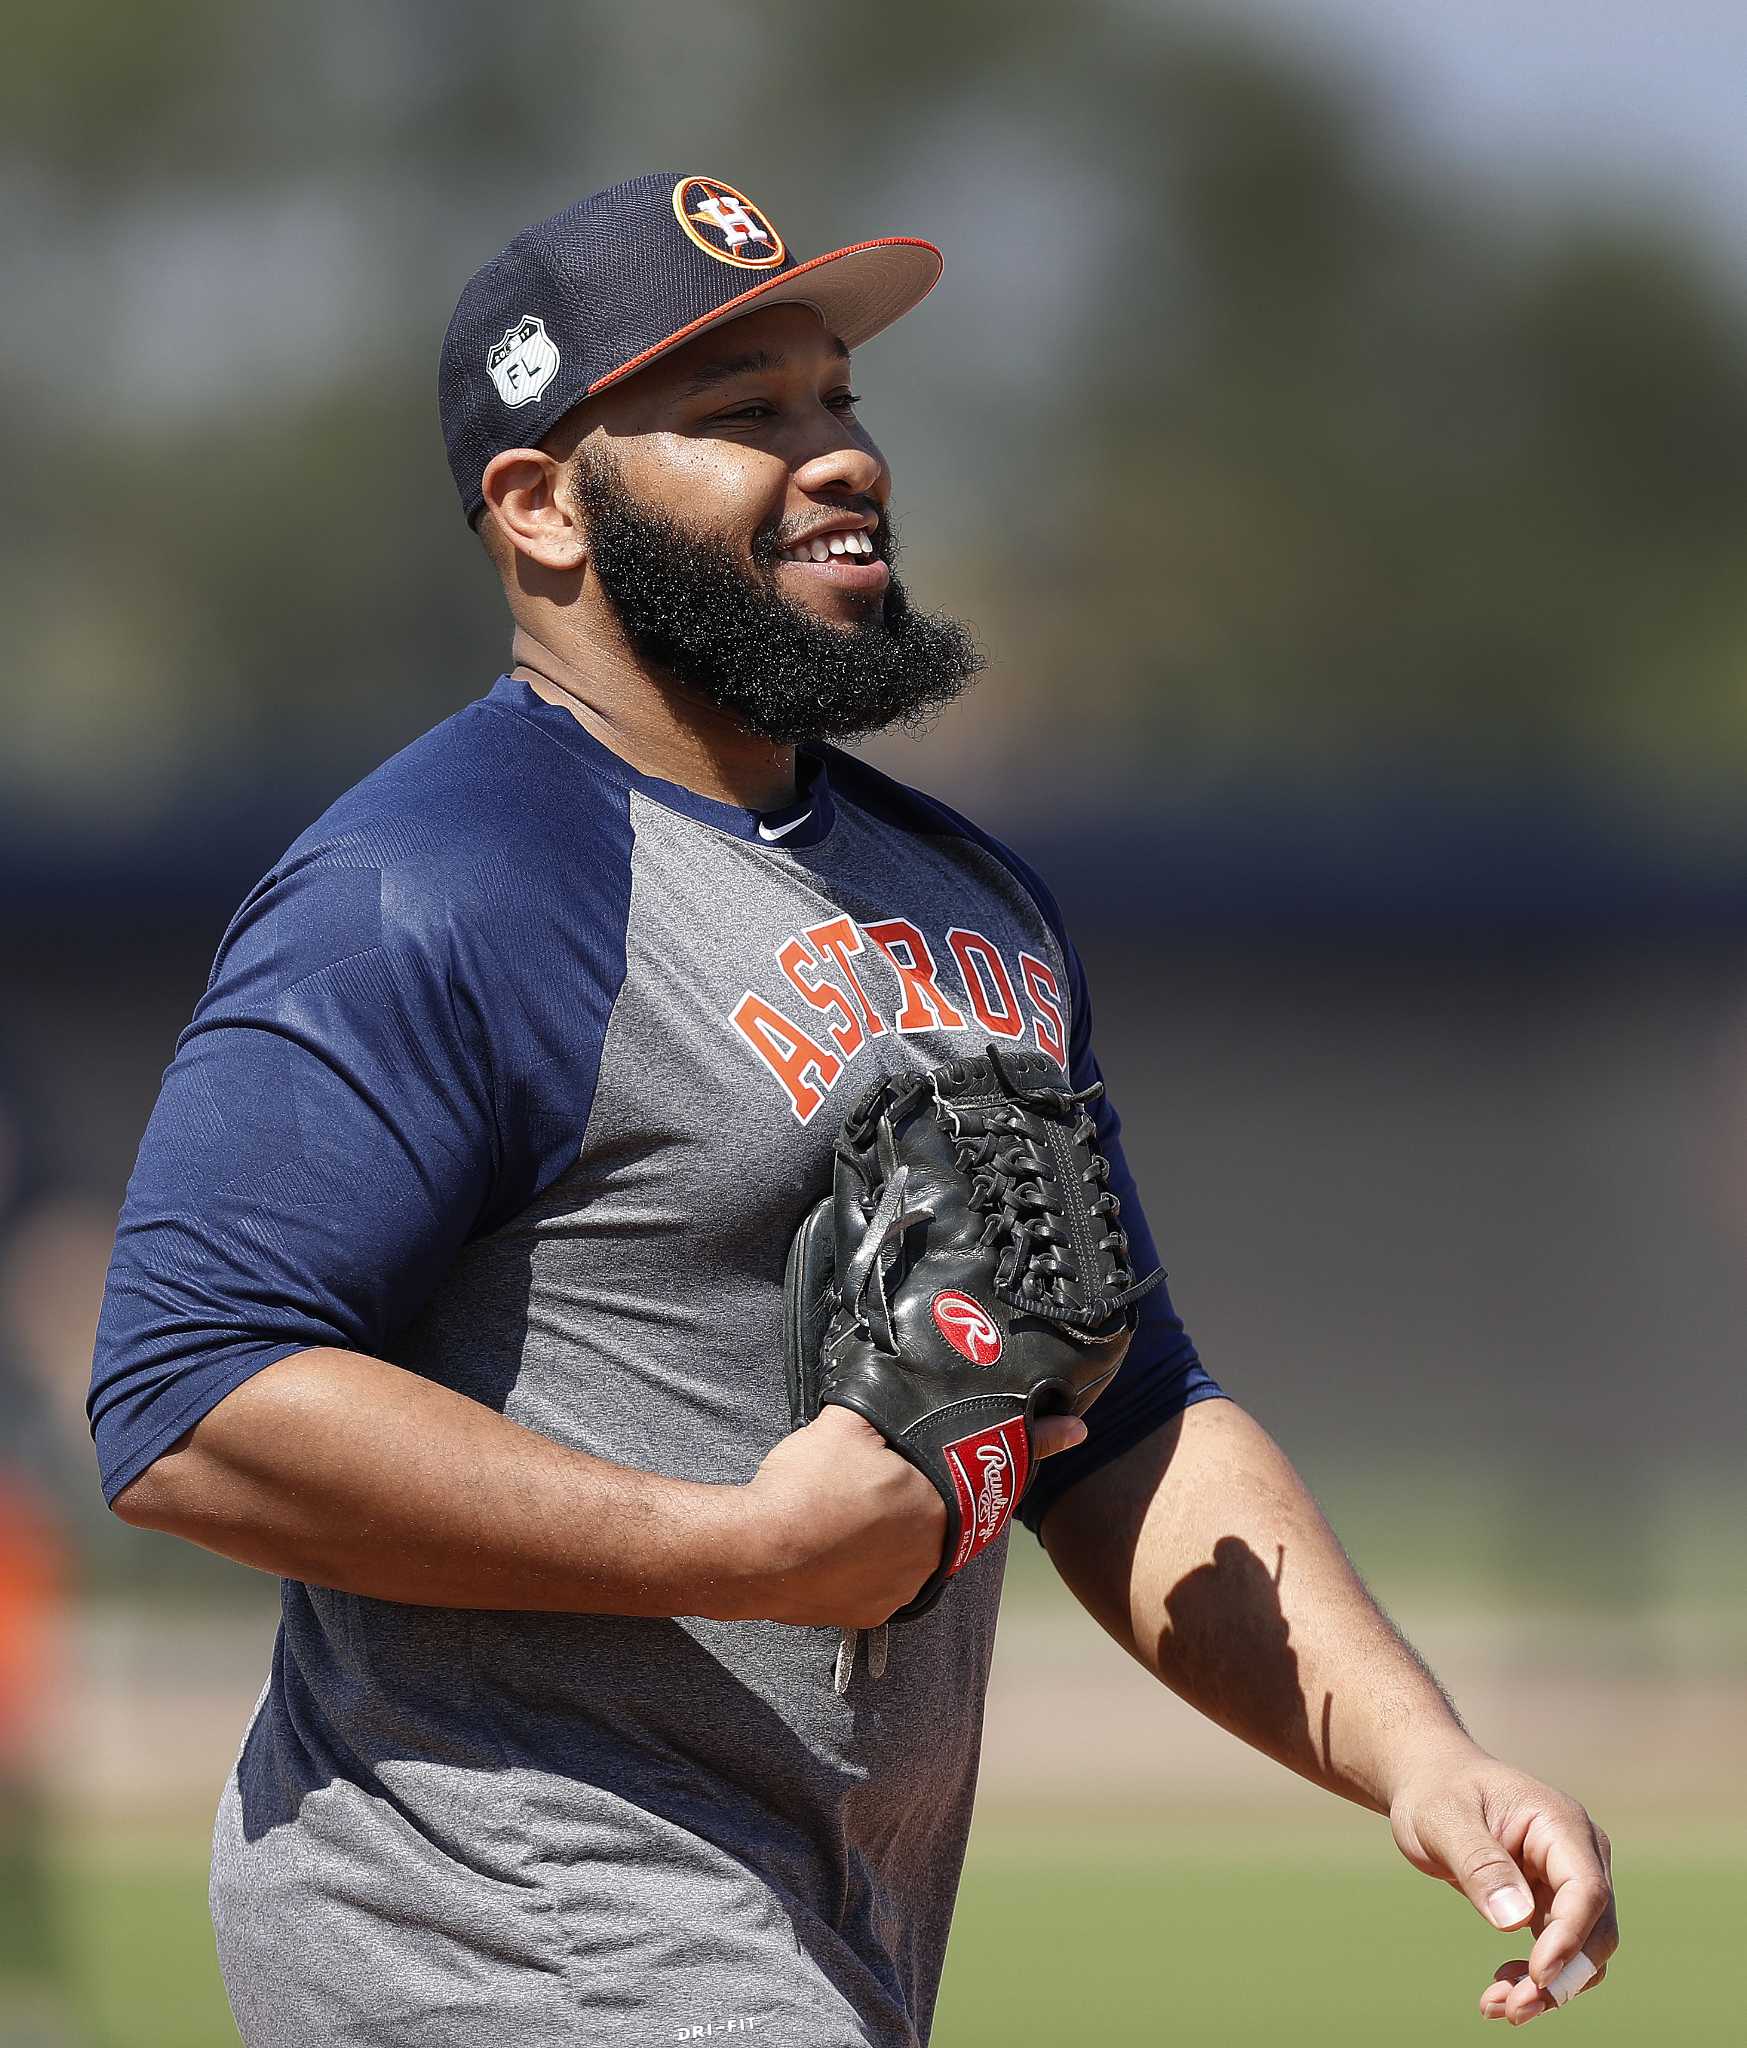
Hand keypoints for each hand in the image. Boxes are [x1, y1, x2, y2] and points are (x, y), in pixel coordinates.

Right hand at [732, 1404, 1086, 1628]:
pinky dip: (880, 1558)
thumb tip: (901, 1383)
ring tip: (863, 1503)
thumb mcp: (845, 1425)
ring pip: (924, 1544)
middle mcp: (934, 1552)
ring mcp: (905, 1587)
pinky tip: (849, 1538)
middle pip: (955, 1507)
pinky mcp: (876, 1611)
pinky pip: (893, 1577)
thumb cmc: (803, 1487)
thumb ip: (885, 1406)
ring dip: (908, 1524)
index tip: (1075, 1428)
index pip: (998, 1463)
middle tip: (901, 1469)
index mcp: (939, 1502)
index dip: (1038, 1441)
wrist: (753, 1556)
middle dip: (938, 1486)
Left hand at [1388, 1746, 1617, 2025]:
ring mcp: (1570, 1879)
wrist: (1430, 1783)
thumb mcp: (1444, 1819)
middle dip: (1561, 1976)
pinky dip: (1534, 1977)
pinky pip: (1559, 1951)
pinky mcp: (1554, 1902)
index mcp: (1561, 1823)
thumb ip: (1480, 1864)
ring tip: (1496, 2006)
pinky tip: (1499, 1991)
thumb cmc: (1436, 1791)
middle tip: (1513, 2008)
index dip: (1569, 1938)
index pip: (1586, 1889)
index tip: (1537, 1976)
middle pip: (1594, 1929)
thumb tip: (1516, 1918)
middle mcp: (1579, 1853)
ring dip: (1547, 1986)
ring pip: (1581, 1950)